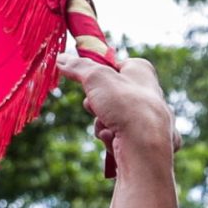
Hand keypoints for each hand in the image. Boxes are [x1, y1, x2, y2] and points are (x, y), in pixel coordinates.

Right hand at [58, 51, 175, 175]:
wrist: (145, 148)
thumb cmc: (127, 106)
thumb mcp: (96, 77)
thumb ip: (77, 67)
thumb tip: (60, 59)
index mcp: (142, 72)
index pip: (117, 64)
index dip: (99, 71)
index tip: (85, 76)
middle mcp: (147, 94)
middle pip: (109, 94)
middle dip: (96, 102)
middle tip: (95, 105)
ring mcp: (145, 119)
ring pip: (110, 117)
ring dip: (101, 122)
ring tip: (109, 126)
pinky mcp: (141, 141)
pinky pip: (116, 135)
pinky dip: (110, 137)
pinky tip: (114, 139)